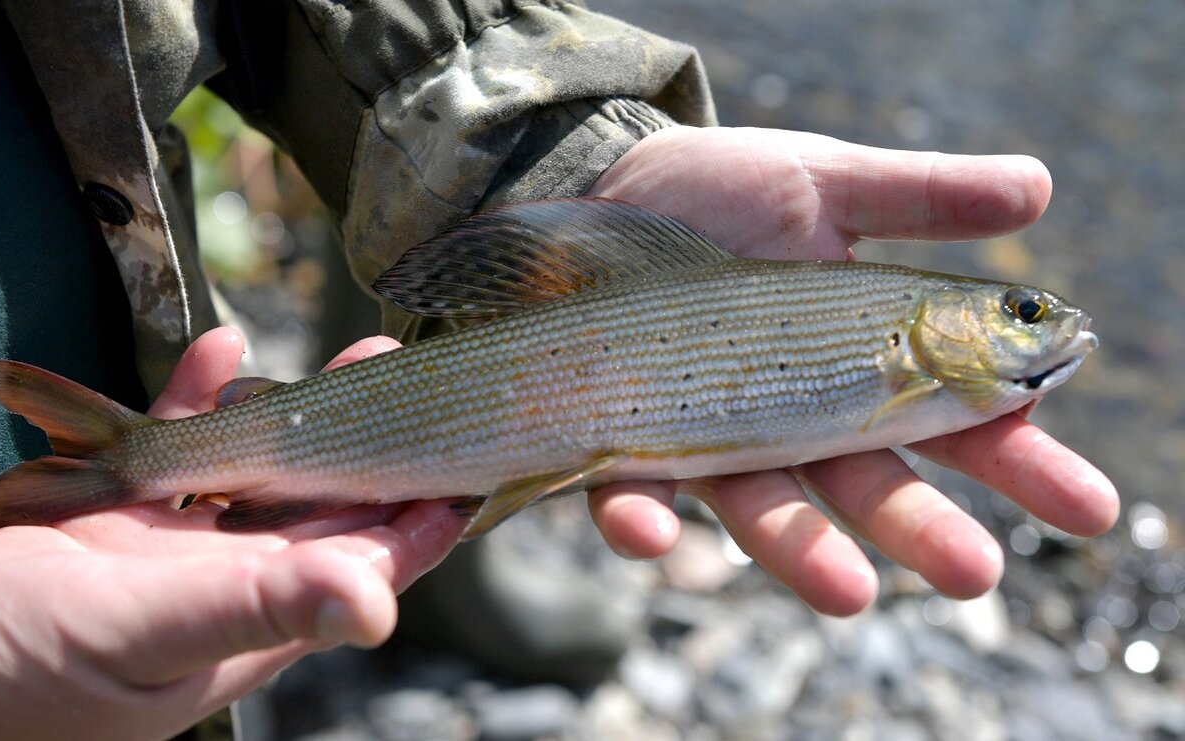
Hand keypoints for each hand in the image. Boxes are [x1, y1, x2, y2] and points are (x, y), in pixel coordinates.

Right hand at [0, 328, 462, 740]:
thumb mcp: (144, 634)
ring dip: (300, 413)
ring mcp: (171, 550)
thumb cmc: (11, 672)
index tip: (475, 456)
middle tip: (412, 372)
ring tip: (351, 353)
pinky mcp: (114, 516)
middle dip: (375, 442)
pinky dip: (197, 398)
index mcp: (253, 623)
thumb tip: (380, 608)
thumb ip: (259, 610)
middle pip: (325, 504)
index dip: (423, 517)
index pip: (367, 565)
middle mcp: (225, 585)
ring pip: (258, 469)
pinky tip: (219, 351)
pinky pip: (172, 444)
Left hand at [584, 126, 1118, 614]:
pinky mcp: (625, 441)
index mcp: (857, 362)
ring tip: (851, 595)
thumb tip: (1040, 188)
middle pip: (869, 485)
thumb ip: (920, 196)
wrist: (603, 184)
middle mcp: (791, 416)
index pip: (954, 421)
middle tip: (978, 571)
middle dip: (923, 529)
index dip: (1020, 461)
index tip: (1087, 507)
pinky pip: (633, 492)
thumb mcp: (824, 182)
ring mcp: (708, 437)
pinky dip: (646, 517)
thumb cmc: (718, 188)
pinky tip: (654, 534)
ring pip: (765, 511)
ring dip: (803, 553)